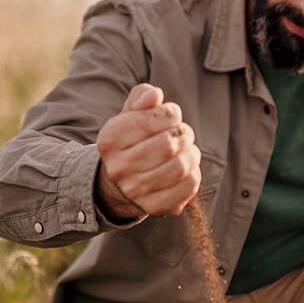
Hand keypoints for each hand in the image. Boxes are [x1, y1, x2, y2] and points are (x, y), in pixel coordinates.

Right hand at [95, 84, 201, 219]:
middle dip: (184, 134)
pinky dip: (194, 173)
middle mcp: (118, 167)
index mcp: (110, 139)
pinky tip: (186, 170)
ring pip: (181, 166)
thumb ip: (142, 96)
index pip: (153, 119)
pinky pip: (189, 186)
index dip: (171, 114)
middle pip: (169, 144)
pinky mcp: (155, 207)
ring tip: (186, 150)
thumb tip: (155, 95)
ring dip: (191, 153)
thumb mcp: (131, 113)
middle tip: (182, 134)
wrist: (120, 183)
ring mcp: (135, 190)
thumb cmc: (133, 139)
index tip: (170, 117)